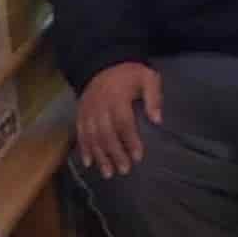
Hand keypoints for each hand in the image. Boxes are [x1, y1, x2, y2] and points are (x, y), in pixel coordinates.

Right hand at [76, 62, 163, 178]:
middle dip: (115, 153)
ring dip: (100, 156)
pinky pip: (80, 133)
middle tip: (124, 170)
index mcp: (117, 97)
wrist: (102, 63)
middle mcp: (100, 105)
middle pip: (106, 133)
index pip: (123, 122)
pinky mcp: (80, 114)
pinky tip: (89, 163)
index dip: (130, 140)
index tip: (138, 157)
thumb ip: (153, 97)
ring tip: (108, 173)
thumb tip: (157, 120)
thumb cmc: (129, 74)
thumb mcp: (147, 77)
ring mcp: (88, 111)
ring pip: (92, 136)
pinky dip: (84, 149)